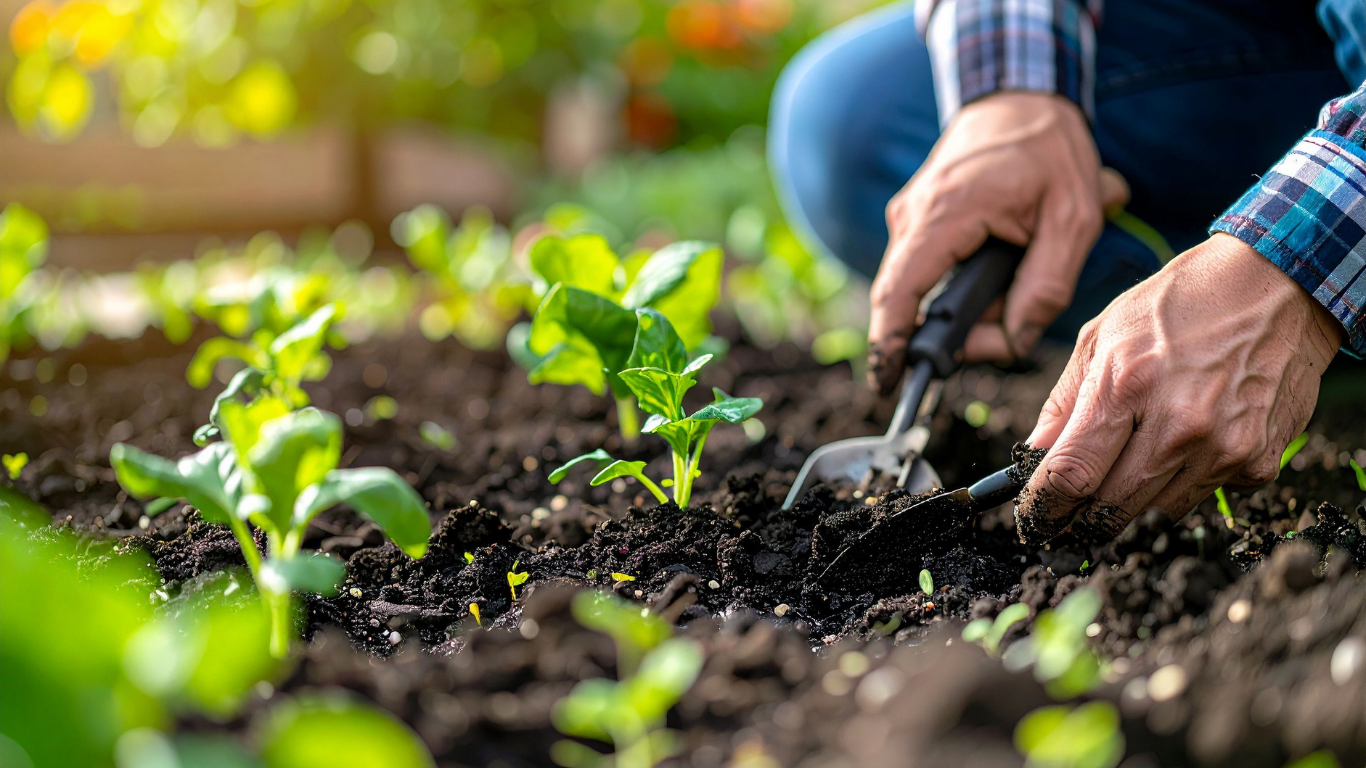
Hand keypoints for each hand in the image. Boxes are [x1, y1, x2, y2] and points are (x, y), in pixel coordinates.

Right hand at [867, 92, 1128, 393]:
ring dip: (970, 301)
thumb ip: (1045, 289)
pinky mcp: (914, 221)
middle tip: (1010, 330)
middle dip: (960, 329)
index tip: (885, 383)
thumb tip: (1012, 342)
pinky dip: (963, 282)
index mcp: (945, 214)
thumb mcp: (1073, 220)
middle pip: (914, 301)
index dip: (889, 343)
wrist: (1019, 97)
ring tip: (1020, 271)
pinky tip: (1003, 260)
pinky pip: (929, 271)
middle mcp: (911, 217)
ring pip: (924, 288)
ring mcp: (908, 218)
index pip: (900, 292)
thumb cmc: (1050, 151)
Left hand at [1015, 234, 1343, 543]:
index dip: (1044, 508)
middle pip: (1111, 508)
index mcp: (1127, 385)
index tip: (1034, 521)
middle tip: (1068, 517)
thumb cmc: (1182, 302)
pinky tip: (1188, 445)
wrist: (1277, 285)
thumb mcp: (1103, 333)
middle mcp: (1179, 424)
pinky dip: (1185, 482)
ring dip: (1134, 502)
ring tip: (1133, 463)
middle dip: (1082, 519)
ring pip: (1156, 511)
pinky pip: (1204, 497)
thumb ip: (1065, 401)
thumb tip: (1035, 453)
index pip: (1071, 474)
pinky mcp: (1258, 461)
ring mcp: (1223, 447)